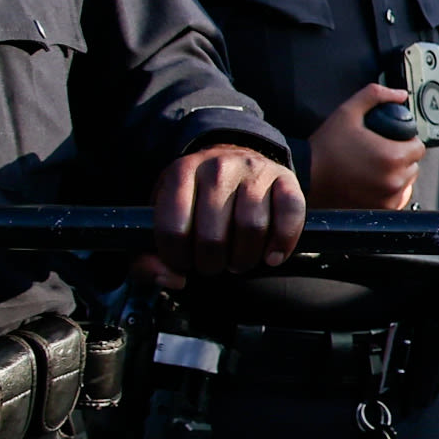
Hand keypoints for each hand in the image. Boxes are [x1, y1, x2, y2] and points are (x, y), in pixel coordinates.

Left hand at [145, 144, 304, 284]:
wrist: (234, 159)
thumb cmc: (197, 198)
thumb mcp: (163, 216)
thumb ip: (148, 256)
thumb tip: (172, 278)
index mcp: (180, 173)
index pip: (173, 230)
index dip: (177, 259)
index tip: (183, 262)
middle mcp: (217, 167)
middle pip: (213, 237)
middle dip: (211, 264)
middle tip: (213, 263)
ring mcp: (254, 171)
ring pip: (252, 228)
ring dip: (244, 259)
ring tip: (238, 260)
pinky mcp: (285, 178)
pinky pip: (289, 216)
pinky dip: (282, 243)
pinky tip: (271, 256)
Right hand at [303, 82, 425, 209]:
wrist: (305, 176)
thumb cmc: (326, 147)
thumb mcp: (348, 112)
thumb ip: (376, 96)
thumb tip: (399, 94)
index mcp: (393, 157)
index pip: (418, 147)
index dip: (406, 140)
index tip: (392, 139)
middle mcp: (395, 180)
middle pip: (413, 165)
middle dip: (402, 156)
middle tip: (381, 151)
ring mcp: (388, 198)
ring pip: (406, 182)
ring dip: (397, 174)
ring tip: (375, 167)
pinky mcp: (380, 210)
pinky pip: (396, 198)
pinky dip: (390, 190)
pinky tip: (373, 182)